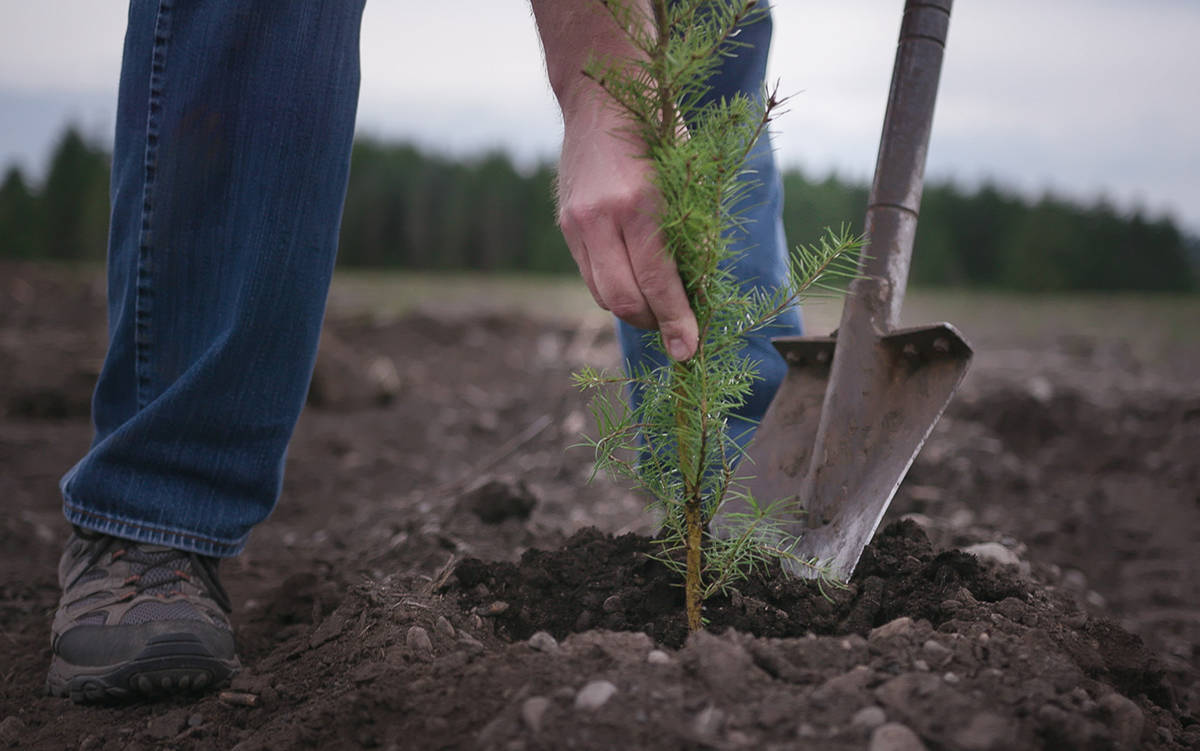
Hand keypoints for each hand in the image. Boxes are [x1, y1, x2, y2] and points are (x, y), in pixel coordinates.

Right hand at [556, 104, 698, 361]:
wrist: (602, 97)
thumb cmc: (659, 134)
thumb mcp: (689, 178)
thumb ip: (693, 233)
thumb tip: (701, 290)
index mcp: (642, 203)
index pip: (658, 282)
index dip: (676, 323)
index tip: (688, 350)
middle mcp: (603, 217)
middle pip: (623, 300)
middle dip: (654, 324)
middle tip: (677, 328)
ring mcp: (578, 222)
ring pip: (602, 294)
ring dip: (633, 310)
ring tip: (657, 305)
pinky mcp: (566, 224)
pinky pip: (590, 274)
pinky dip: (615, 287)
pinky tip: (634, 280)